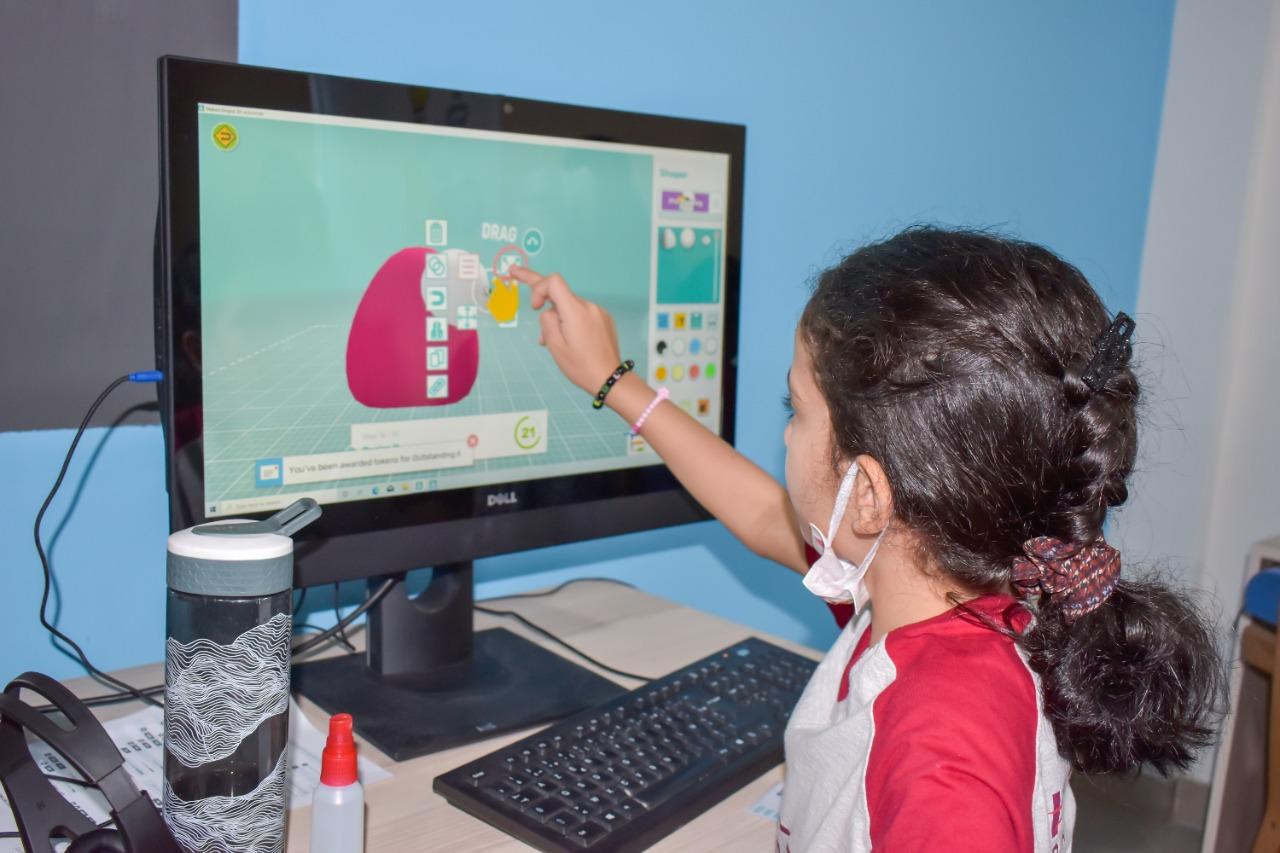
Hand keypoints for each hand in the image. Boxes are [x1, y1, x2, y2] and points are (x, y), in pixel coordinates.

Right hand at [508, 265, 622, 392]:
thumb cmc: (581, 366)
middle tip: (515, 272)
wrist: (609, 379)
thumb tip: (548, 311)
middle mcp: (588, 307)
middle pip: (560, 292)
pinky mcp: (604, 319)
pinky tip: (570, 340)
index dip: (538, 288)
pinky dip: (571, 321)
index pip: (554, 281)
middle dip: (539, 291)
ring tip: (554, 341)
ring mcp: (598, 312)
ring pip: (569, 307)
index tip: (534, 307)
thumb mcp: (555, 346)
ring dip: (558, 317)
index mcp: (575, 311)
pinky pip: (581, 314)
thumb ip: (547, 322)